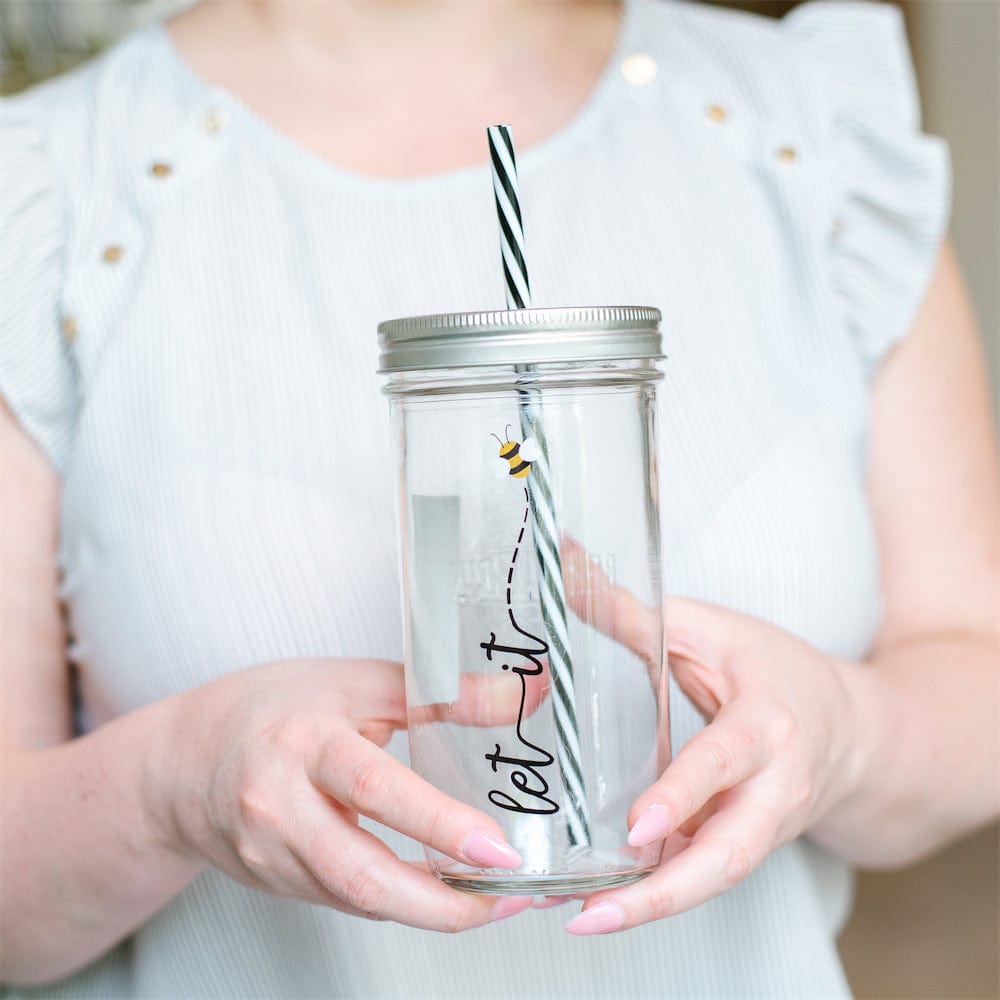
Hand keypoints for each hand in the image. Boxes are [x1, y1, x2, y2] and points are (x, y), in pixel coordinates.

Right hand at [148, 658, 536, 930]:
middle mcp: (280, 806)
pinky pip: (349, 900)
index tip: (497, 846)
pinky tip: (443, 892)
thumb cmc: (272, 707)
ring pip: (359, 898)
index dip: (438, 822)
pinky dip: (402, 901)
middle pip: (361, 873)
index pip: (373, 786)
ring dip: (432, 909)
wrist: (183, 761)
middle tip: (510, 896)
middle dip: (443, 903)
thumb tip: (519, 694)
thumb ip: (438, 692)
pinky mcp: (280, 884)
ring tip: (495, 899)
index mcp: (303, 740)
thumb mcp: (355, 682)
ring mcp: (274, 856)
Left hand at [559, 544, 861, 933]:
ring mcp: (763, 828)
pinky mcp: (745, 846)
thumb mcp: (712, 630)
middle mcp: (774, 789)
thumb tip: (565, 566)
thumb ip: (637, 612)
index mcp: (767, 726)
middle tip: (592, 912)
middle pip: (727, 857)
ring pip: (713, 879)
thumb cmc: (777, 672)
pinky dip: (656, 896)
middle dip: (663, 894)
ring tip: (582, 919)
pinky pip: (702, 877)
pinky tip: (603, 905)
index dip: (683, 794)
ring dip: (650, 908)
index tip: (637, 826)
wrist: (852, 732)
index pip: (723, 762)